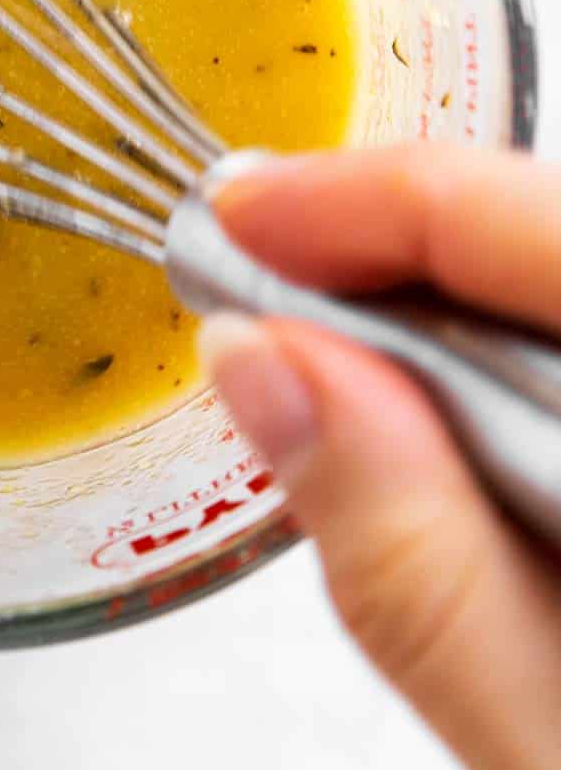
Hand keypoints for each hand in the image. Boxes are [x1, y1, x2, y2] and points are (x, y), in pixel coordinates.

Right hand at [200, 142, 560, 769]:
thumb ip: (414, 567)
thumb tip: (271, 367)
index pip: (548, 236)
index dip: (377, 201)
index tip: (240, 215)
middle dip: (406, 251)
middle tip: (256, 278)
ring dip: (456, 321)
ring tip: (334, 364)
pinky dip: (514, 385)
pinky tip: (451, 436)